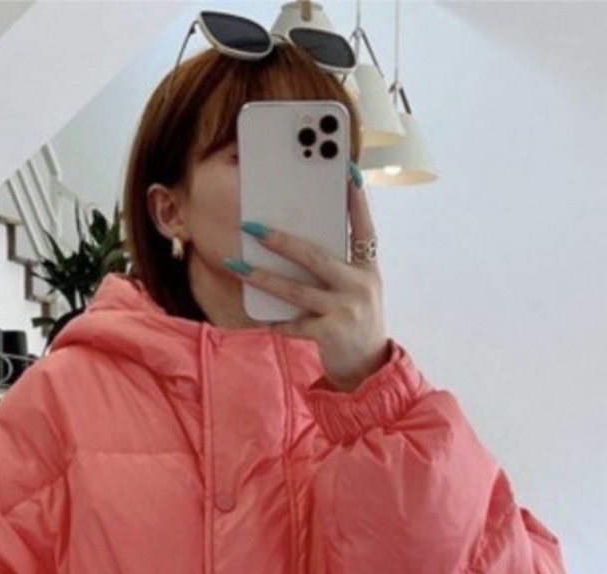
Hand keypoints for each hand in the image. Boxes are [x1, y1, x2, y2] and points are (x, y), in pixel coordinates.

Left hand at [226, 164, 388, 390]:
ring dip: (262, 277)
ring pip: (295, 289)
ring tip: (237, 265)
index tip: (347, 169)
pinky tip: (262, 318)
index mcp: (369, 268)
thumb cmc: (357, 323)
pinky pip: (294, 323)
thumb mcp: (360, 290)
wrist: (368, 370)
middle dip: (281, 240)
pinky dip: (277, 321)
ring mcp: (346, 309)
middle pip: (315, 255)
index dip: (356, 198)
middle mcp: (360, 285)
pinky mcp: (330, 333)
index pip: (364, 225)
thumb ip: (340, 267)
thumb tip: (299, 245)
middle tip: (253, 226)